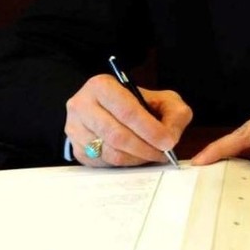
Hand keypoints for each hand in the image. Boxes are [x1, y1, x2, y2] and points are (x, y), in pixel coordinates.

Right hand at [65, 74, 192, 166]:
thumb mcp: (163, 99)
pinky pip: (104, 163)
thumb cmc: (139, 103)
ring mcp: (75, 129)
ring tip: (152, 154)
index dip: (149, 129)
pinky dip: (126, 164)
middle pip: (116, 135)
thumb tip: (169, 138)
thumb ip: (174, 114)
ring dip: (137, 158)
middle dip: (145, 148)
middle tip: (163, 153)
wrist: (111, 108)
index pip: (127, 111)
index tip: (167, 142)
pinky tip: (137, 156)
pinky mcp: (77, 149)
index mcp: (102, 86)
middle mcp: (82, 106)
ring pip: (110, 152)